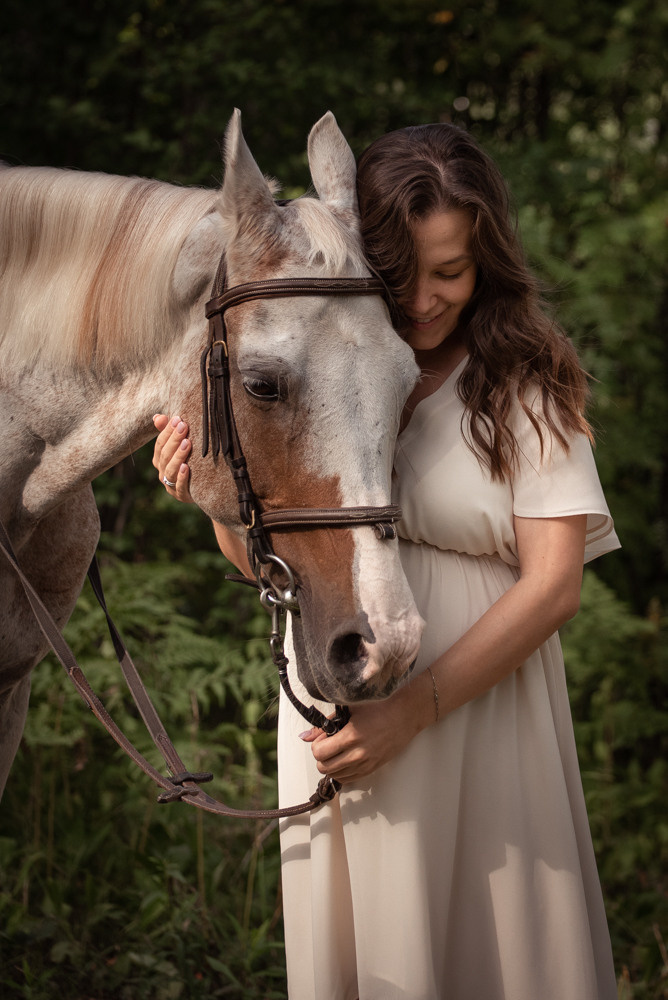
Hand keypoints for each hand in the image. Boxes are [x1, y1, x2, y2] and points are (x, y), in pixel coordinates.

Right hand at [152, 414, 193, 503]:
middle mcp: (162, 472)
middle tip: (184, 426)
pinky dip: (182, 477)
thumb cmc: (191, 462)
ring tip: (187, 443)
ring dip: (178, 456)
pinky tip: (187, 467)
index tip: (178, 419)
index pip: (160, 444)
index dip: (167, 431)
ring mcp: (171, 485)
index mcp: (159, 460)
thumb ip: (169, 433)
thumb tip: (157, 417)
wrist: (204, 489)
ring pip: (170, 470)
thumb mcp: (180, 446)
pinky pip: (180, 487)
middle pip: (165, 455)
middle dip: (174, 439)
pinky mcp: (181, 495)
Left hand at [301, 672, 431, 783]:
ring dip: (331, 765)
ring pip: (335, 776)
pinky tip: (347, 757)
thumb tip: (304, 736)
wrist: (406, 714)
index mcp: (351, 736)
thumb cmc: (380, 706)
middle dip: (321, 756)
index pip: (319, 753)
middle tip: (328, 744)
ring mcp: (367, 764)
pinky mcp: (373, 769)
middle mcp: (358, 754)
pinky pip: (349, 779)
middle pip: (324, 768)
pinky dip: (342, 771)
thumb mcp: (350, 709)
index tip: (324, 736)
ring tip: (338, 750)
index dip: (316, 744)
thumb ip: (326, 724)